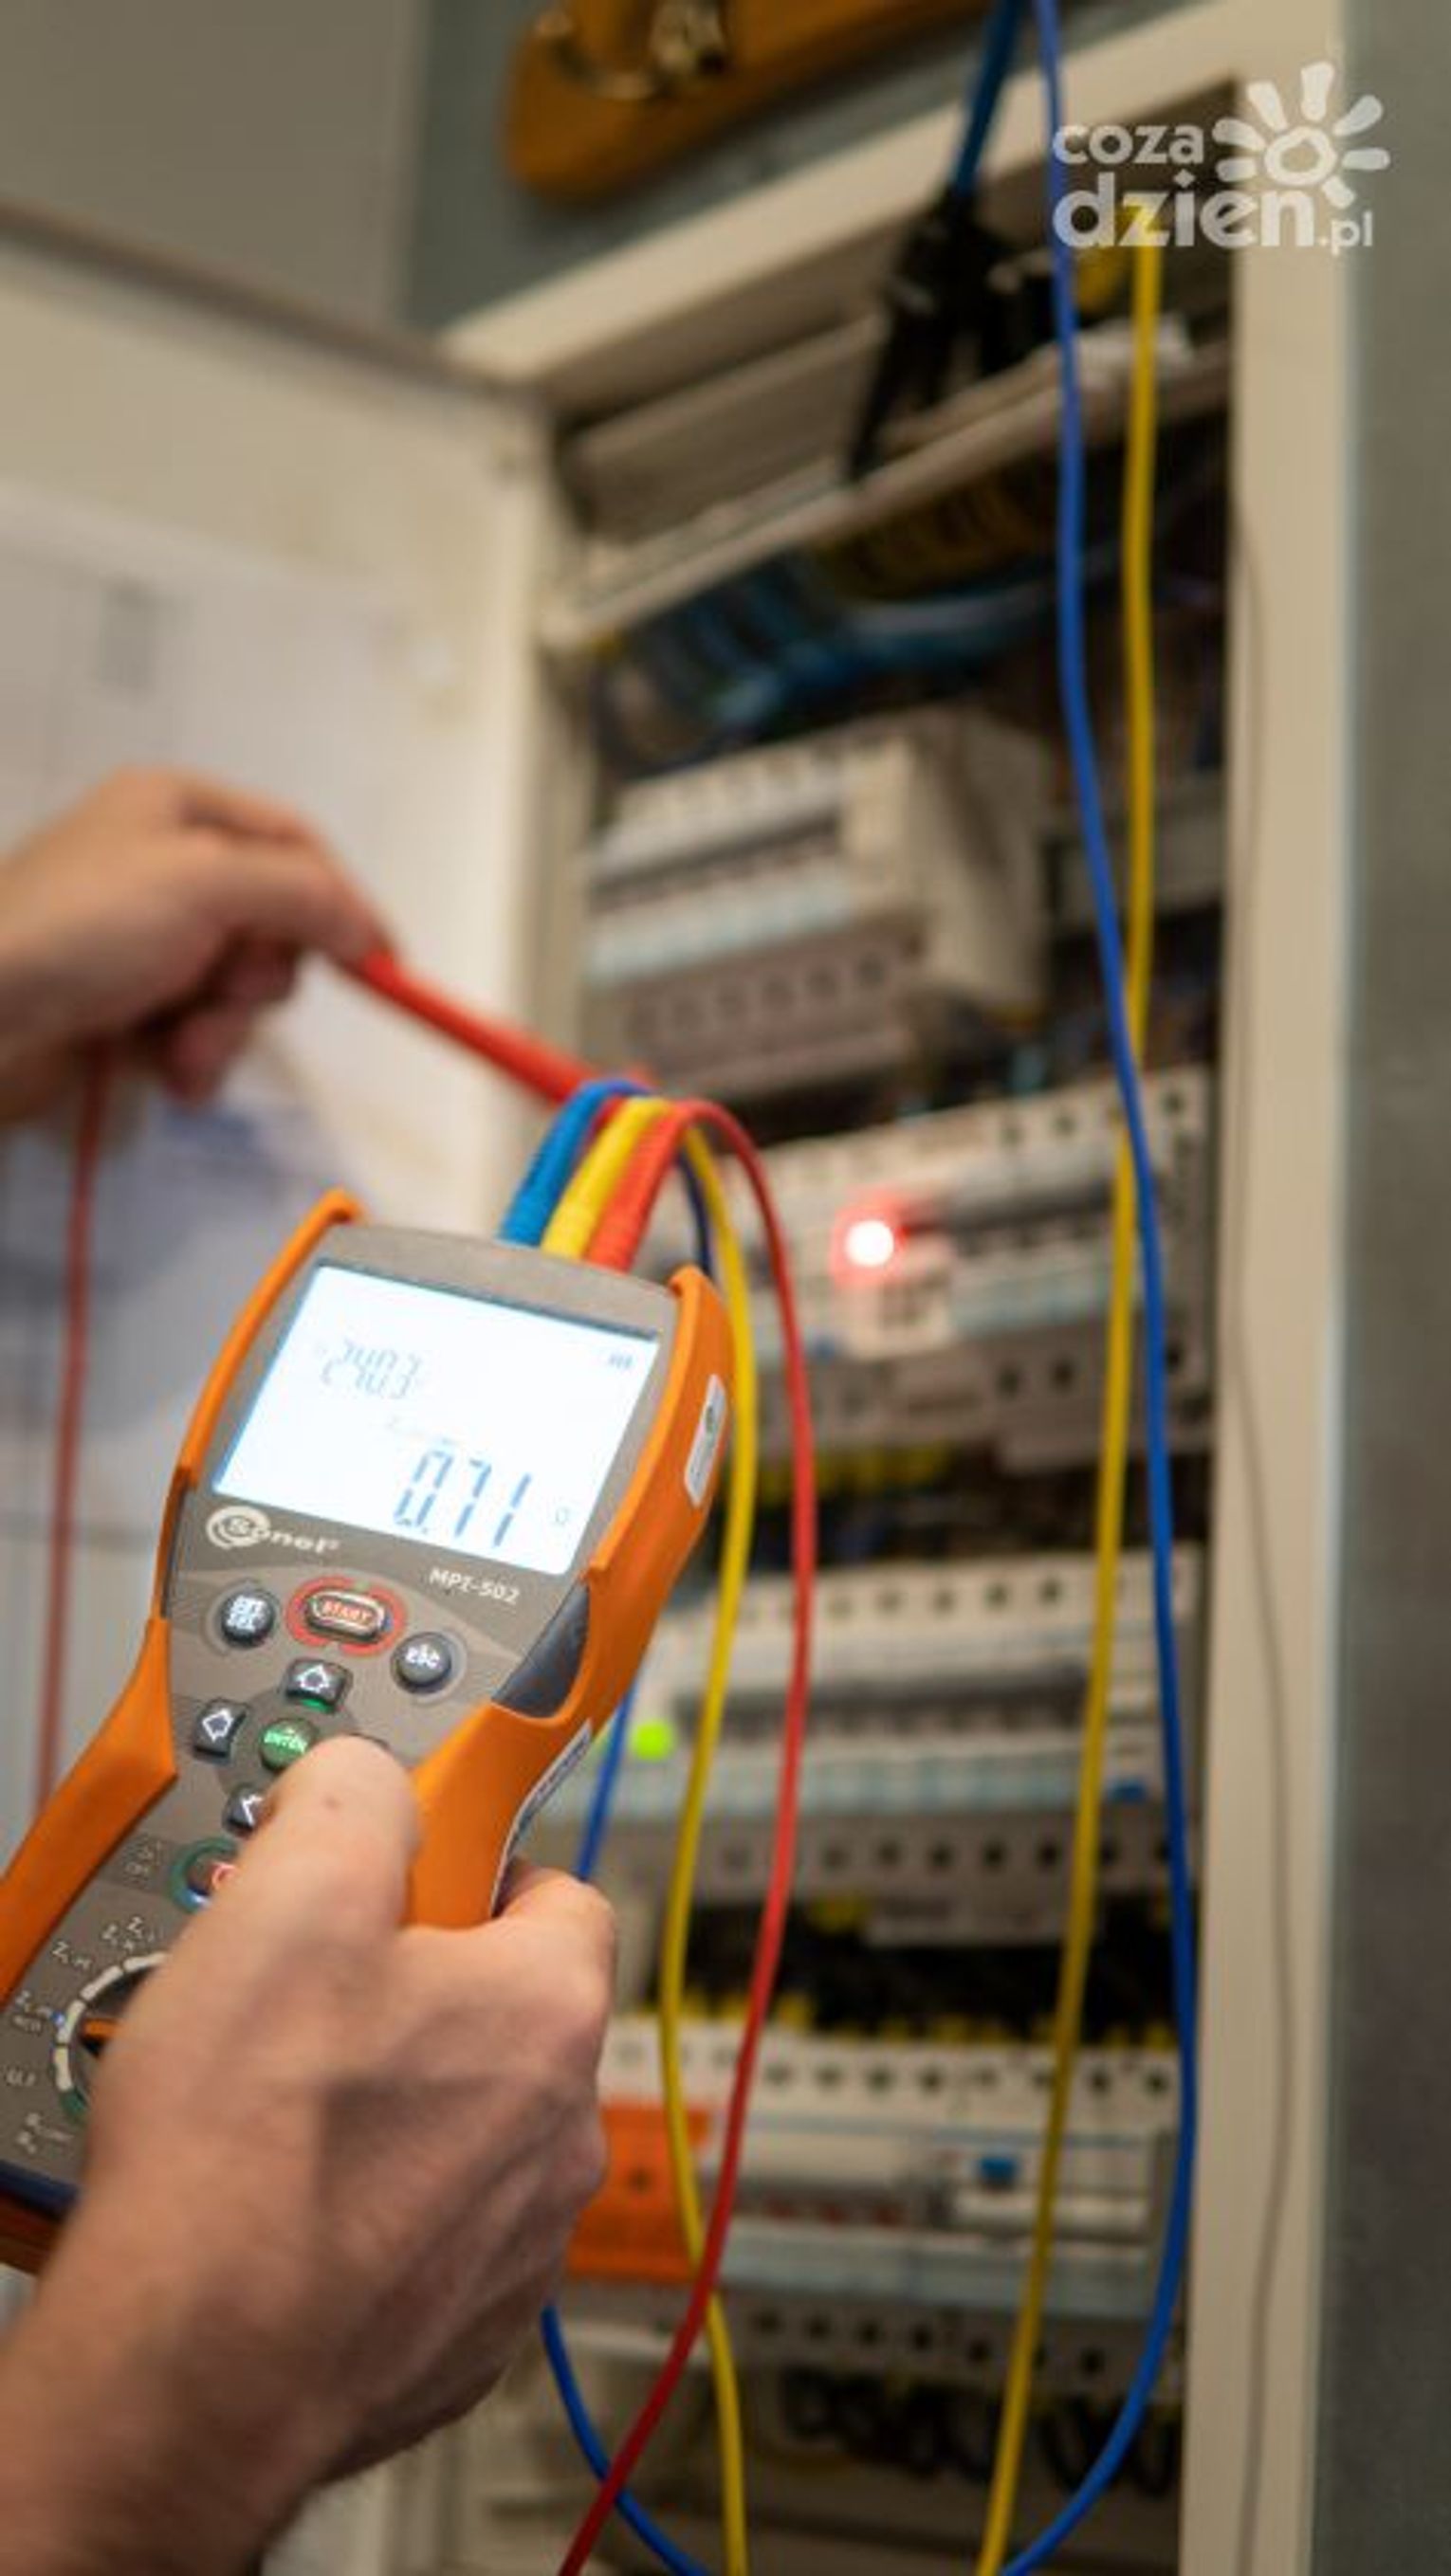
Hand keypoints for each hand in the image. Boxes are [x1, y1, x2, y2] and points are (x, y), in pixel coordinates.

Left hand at [0, 768, 388, 1117]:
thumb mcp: (204, 884)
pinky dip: (193, 1058)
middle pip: (275, 923)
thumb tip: (370, 932)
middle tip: (223, 988)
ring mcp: (143, 941)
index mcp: (176, 809)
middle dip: (260, 977)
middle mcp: (163, 867)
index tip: (383, 962)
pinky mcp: (127, 1006)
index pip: (294, 842)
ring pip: (241, 989)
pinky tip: (162, 1069)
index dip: (343, 900)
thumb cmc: (78, 931)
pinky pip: (201, 1032)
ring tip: (178, 1044)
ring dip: (224, 1028)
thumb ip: (304, 897)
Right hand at [0, 1741, 614, 2574]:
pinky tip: (290, 2204)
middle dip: (419, 1990)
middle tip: (310, 1994)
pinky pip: (433, 2235)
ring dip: (400, 2107)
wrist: (191, 2370)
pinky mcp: (460, 2331)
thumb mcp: (289, 1896)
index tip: (401, 1871)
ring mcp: (518, 2245)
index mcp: (547, 2010)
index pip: (555, 1887)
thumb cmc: (245, 2156)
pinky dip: (378, 2213)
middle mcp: (560, 2132)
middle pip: (509, 2011)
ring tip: (282, 2108)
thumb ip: (353, 1800)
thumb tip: (368, 1778)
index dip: (468, 1865)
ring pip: (471, 2129)